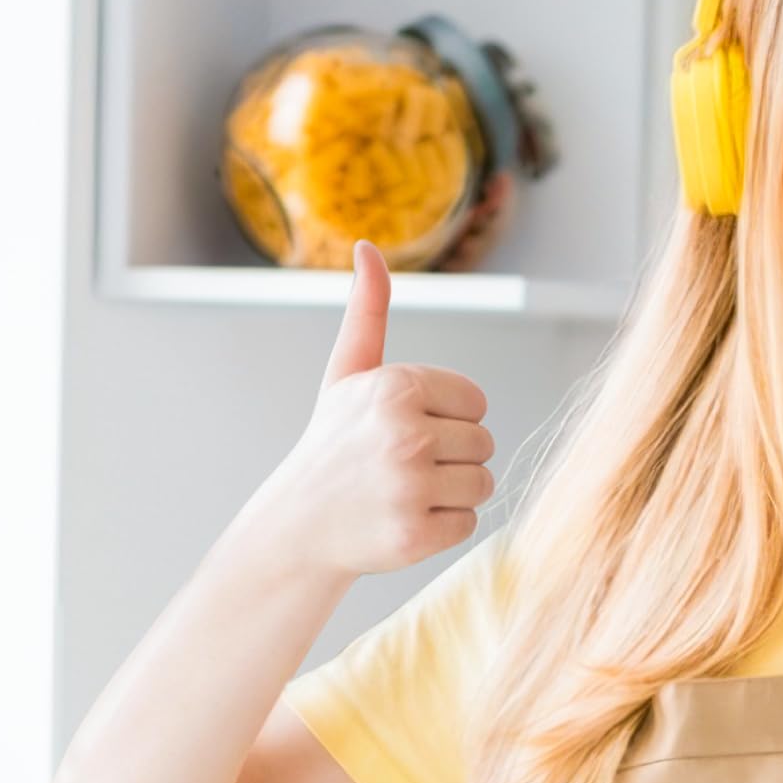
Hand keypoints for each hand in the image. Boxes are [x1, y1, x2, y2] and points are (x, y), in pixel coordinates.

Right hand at [262, 239, 496, 576]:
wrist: (298, 525)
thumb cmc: (333, 444)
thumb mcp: (347, 374)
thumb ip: (368, 312)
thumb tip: (368, 247)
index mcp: (396, 387)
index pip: (477, 402)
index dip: (448, 417)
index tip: (406, 428)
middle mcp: (405, 433)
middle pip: (485, 443)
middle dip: (452, 456)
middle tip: (403, 465)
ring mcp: (410, 487)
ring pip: (483, 483)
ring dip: (452, 492)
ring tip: (406, 491)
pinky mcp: (416, 534)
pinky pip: (469, 522)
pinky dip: (443, 526)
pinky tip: (404, 519)